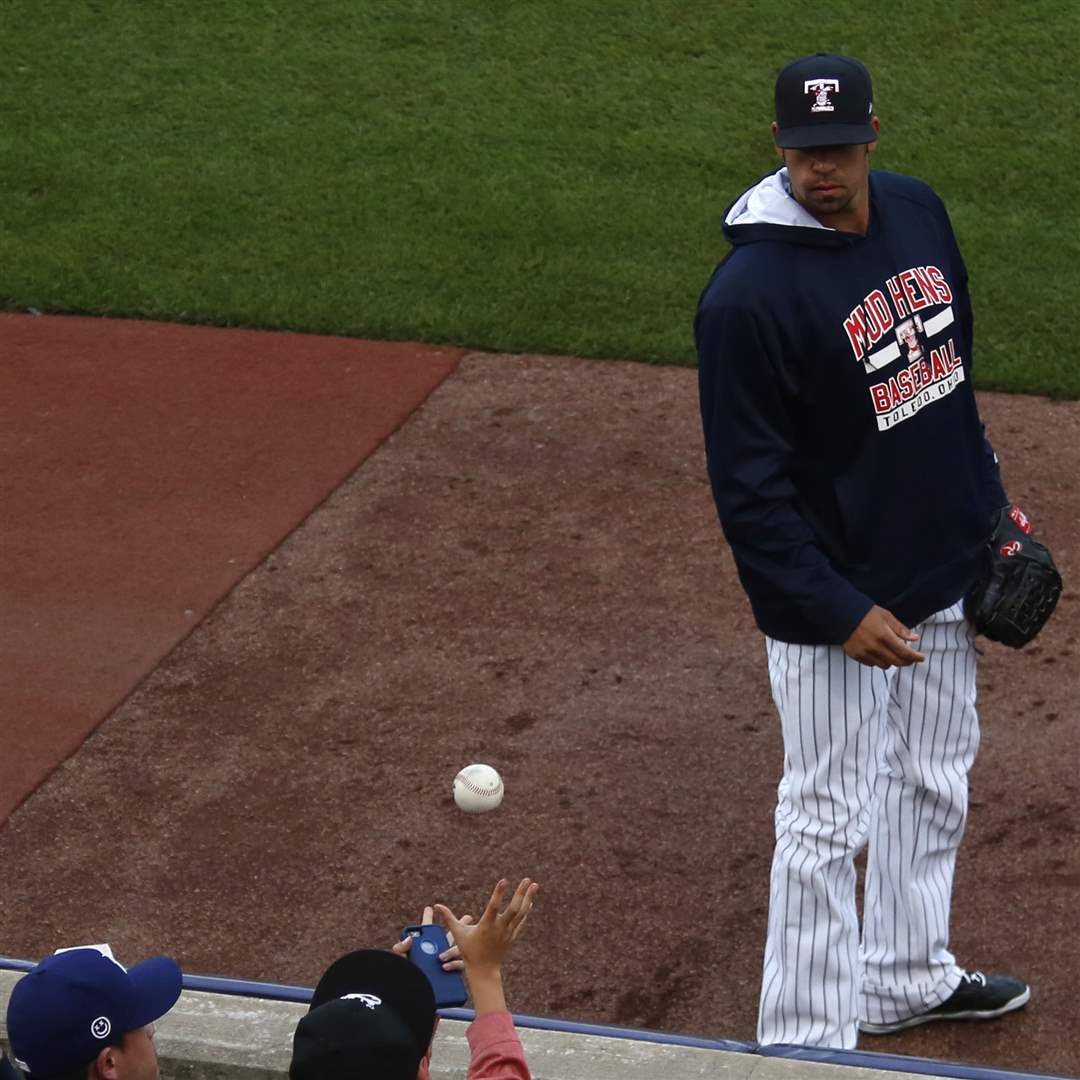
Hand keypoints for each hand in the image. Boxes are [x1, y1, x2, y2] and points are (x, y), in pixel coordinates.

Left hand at [391, 904, 474, 971]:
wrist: (411, 998)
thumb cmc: (405, 978)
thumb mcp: (399, 962)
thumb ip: (400, 949)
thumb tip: (410, 939)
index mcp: (422, 947)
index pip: (425, 929)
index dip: (427, 918)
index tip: (429, 908)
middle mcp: (435, 953)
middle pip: (447, 935)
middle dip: (457, 924)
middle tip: (467, 917)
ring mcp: (445, 963)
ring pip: (457, 949)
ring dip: (461, 942)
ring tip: (466, 934)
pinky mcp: (450, 975)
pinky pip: (457, 965)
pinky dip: (454, 963)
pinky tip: (448, 964)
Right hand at [434, 878, 538, 1015]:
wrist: (483, 970)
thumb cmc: (469, 951)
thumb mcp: (458, 934)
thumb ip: (449, 918)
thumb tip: (436, 905)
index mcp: (486, 926)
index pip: (494, 906)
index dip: (499, 893)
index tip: (504, 880)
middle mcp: (499, 928)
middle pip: (514, 909)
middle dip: (521, 893)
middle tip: (528, 879)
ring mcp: (508, 932)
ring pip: (521, 913)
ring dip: (528, 898)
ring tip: (534, 884)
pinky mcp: (512, 936)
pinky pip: (522, 921)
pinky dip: (526, 910)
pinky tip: (530, 900)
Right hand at [843, 605, 925, 667]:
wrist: (842, 614)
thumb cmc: (865, 613)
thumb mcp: (885, 616)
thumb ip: (900, 629)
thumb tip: (915, 638)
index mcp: (884, 635)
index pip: (905, 652)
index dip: (915, 657)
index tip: (921, 657)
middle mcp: (875, 647)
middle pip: (897, 662)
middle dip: (907, 661)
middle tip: (911, 658)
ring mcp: (864, 653)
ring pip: (885, 665)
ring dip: (892, 661)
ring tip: (893, 654)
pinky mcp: (856, 656)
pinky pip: (872, 664)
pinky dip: (878, 661)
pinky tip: (879, 653)